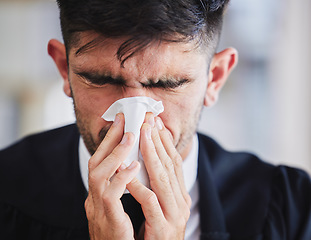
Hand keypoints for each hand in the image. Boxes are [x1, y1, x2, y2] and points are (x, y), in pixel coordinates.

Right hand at [85, 113, 140, 239]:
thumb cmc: (120, 233)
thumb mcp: (118, 206)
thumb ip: (120, 186)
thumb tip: (132, 163)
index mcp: (98, 194)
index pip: (101, 162)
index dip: (110, 141)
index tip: (122, 122)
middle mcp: (93, 198)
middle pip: (96, 162)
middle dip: (110, 139)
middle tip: (124, 120)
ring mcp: (97, 209)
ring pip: (99, 175)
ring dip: (116, 154)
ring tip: (131, 136)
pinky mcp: (107, 219)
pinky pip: (111, 195)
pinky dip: (122, 178)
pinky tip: (135, 166)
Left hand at [127, 113, 191, 239]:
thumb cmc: (155, 234)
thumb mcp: (160, 207)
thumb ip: (157, 186)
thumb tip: (146, 162)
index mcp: (180, 196)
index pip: (173, 163)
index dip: (165, 142)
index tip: (155, 123)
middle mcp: (181, 202)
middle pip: (170, 165)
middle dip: (158, 140)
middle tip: (149, 119)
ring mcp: (174, 215)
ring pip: (162, 178)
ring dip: (151, 154)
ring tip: (140, 134)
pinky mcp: (163, 227)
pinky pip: (150, 202)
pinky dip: (139, 184)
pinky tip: (129, 170)